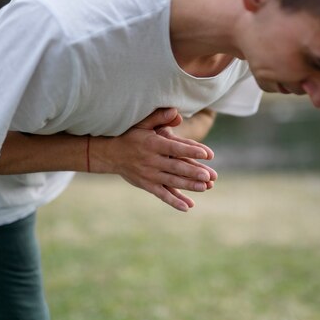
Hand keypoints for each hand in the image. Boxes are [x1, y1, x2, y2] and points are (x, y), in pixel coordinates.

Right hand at [91, 108, 216, 211]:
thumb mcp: (142, 123)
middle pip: (176, 167)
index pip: (175, 148)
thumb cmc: (131, 135)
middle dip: (193, 172)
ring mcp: (149, 175)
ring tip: (205, 187)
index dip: (191, 151)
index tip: (206, 154)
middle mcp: (151, 161)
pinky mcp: (147, 185)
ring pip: (172, 182)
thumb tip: (176, 112)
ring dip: (188, 186)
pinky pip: (162, 195)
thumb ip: (159, 117)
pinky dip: (174, 201)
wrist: (110, 154)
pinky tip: (188, 207)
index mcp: (152, 144)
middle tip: (209, 175)